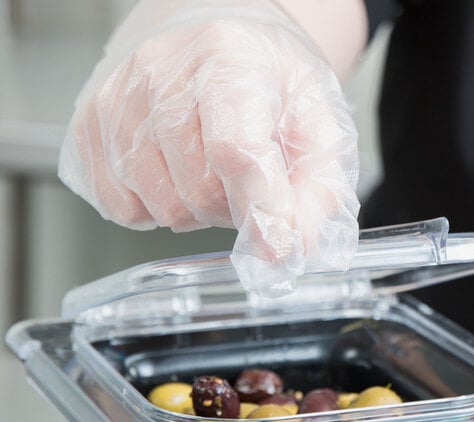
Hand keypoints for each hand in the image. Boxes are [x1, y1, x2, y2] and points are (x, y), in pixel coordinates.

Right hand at [58, 0, 359, 295]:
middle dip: (230, 207)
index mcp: (228, 59)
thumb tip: (287, 250)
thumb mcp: (317, 131)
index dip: (259, 209)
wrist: (212, 51)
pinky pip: (121, 208)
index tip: (276, 245)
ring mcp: (115, 101)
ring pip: (161, 207)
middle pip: (198, 190)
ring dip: (195, 211)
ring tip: (208, 174)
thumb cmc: (265, 87)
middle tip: (241, 183)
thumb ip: (314, 195)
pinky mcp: (87, 129)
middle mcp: (161, 72)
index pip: (235, 151)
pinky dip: (155, 210)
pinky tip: (173, 178)